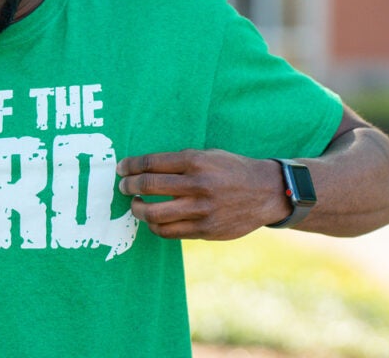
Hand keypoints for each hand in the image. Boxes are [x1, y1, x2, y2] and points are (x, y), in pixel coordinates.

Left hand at [116, 149, 284, 240]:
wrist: (267, 192)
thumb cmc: (232, 170)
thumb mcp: (209, 156)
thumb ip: (181, 162)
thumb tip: (145, 169)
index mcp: (196, 161)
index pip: (152, 163)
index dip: (131, 166)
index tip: (121, 169)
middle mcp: (197, 185)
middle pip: (149, 186)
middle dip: (129, 187)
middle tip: (123, 187)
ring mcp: (202, 209)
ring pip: (155, 214)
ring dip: (138, 210)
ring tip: (136, 205)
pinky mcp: (206, 230)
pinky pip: (170, 232)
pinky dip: (155, 227)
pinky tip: (153, 220)